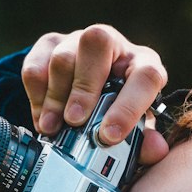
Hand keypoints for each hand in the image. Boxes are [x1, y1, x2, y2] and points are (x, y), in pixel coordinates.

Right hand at [22, 24, 168, 164]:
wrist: (89, 94)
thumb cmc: (118, 113)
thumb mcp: (134, 130)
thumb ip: (144, 143)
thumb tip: (155, 150)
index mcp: (144, 64)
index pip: (145, 76)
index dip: (128, 106)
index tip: (109, 136)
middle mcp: (113, 45)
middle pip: (97, 44)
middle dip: (84, 88)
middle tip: (75, 122)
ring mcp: (78, 40)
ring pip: (64, 56)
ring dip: (56, 97)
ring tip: (52, 128)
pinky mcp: (49, 45)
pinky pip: (36, 65)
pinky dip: (36, 96)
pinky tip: (42, 118)